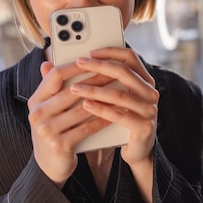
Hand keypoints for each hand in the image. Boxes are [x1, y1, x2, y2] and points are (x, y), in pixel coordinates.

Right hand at [27, 61, 113, 186]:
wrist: (50, 167)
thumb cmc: (55, 131)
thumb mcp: (49, 109)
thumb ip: (51, 88)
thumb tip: (48, 62)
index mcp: (36, 101)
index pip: (55, 75)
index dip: (76, 66)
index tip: (95, 60)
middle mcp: (38, 114)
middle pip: (72, 91)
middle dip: (96, 81)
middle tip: (115, 74)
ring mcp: (47, 130)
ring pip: (82, 109)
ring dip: (104, 100)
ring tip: (120, 92)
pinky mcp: (59, 145)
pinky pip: (87, 128)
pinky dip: (103, 119)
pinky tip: (115, 113)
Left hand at [70, 47, 159, 167]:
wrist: (136, 150)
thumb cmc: (120, 120)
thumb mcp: (110, 98)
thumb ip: (93, 79)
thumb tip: (51, 65)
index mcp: (144, 81)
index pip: (130, 57)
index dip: (110, 52)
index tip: (90, 52)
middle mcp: (150, 92)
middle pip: (125, 72)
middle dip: (99, 66)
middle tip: (79, 63)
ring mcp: (149, 109)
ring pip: (119, 94)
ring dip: (95, 89)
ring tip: (75, 88)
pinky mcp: (144, 127)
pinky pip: (120, 115)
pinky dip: (101, 109)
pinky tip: (86, 105)